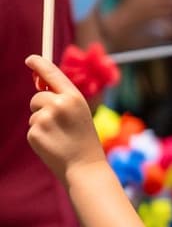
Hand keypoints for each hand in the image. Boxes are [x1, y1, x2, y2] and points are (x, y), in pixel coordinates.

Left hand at [26, 56, 103, 184]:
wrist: (85, 167)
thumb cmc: (84, 140)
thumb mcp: (80, 113)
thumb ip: (62, 98)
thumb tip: (38, 84)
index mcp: (74, 97)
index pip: (51, 73)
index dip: (39, 63)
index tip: (30, 59)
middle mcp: (59, 104)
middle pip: (37, 97)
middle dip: (42, 108)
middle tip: (59, 125)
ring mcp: (45, 119)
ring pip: (34, 114)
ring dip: (42, 123)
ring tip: (59, 137)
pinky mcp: (34, 133)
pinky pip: (31, 129)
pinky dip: (39, 137)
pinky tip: (53, 145)